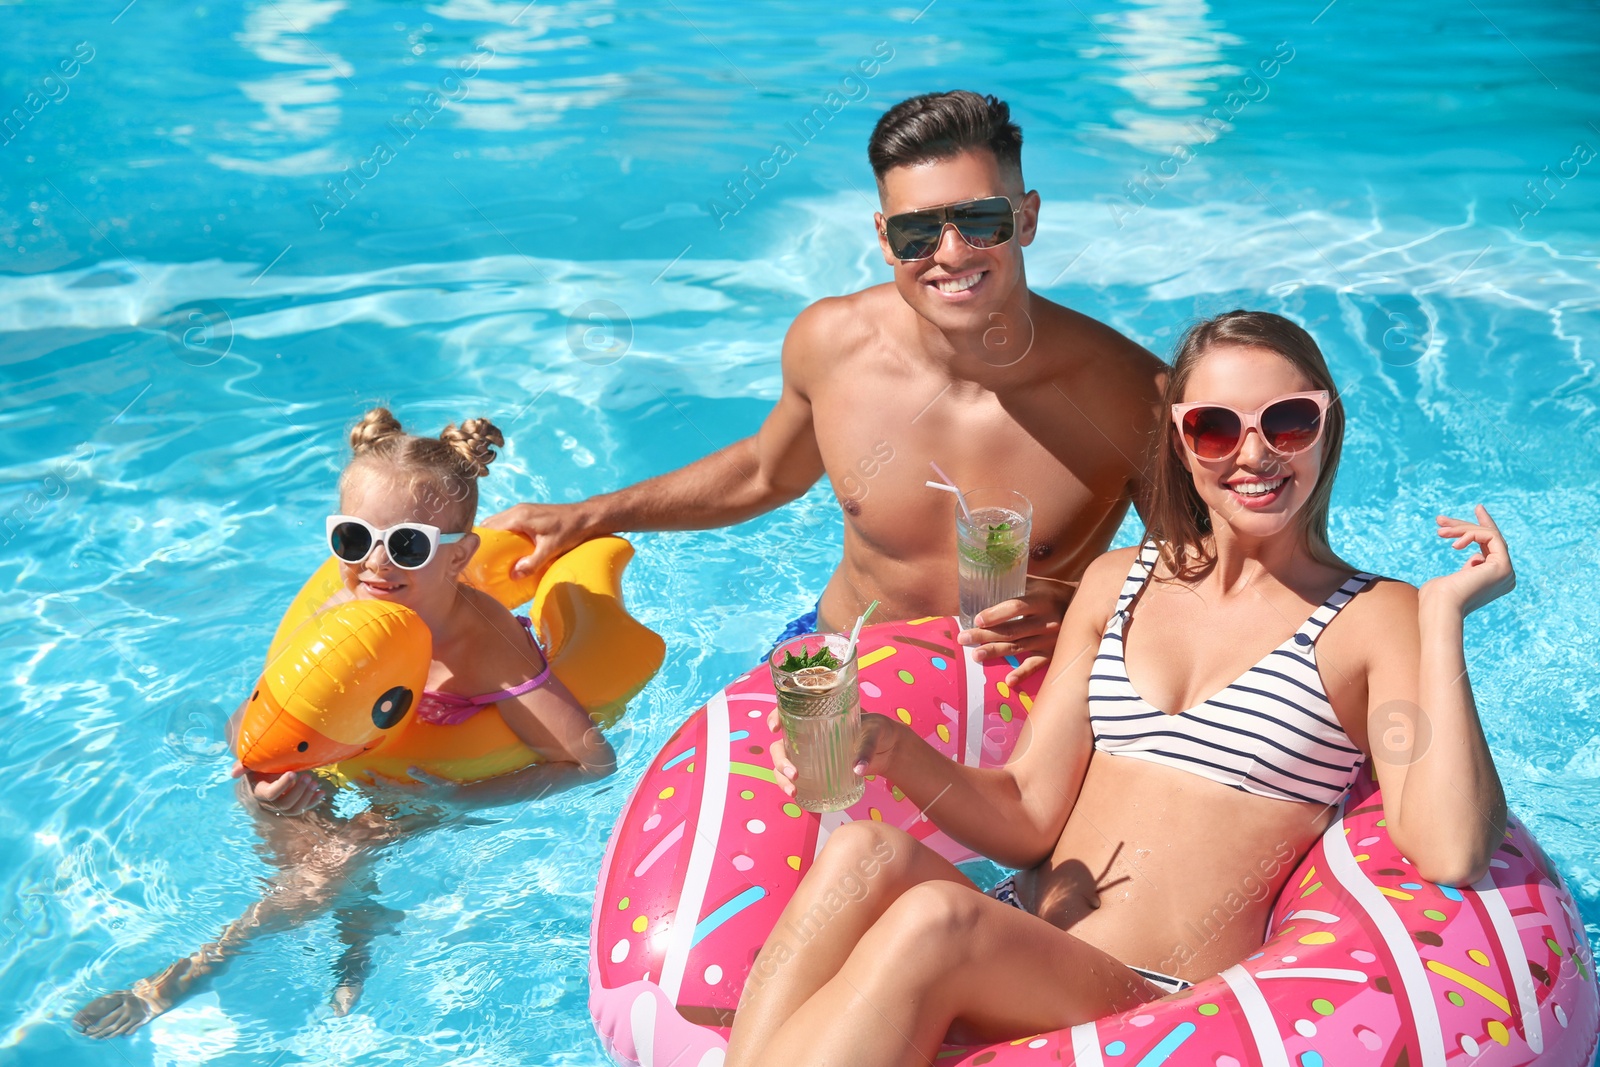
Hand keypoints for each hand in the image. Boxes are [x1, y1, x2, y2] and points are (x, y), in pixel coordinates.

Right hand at [231, 761, 324, 815]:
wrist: (266, 768)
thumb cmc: (259, 763)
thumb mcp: (250, 762)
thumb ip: (242, 765)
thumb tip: (234, 773)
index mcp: (259, 792)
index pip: (270, 794)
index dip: (282, 786)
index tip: (292, 773)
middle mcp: (269, 803)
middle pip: (284, 804)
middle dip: (297, 791)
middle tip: (308, 777)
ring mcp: (281, 805)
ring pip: (293, 809)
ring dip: (306, 797)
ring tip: (315, 782)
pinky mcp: (292, 805)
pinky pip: (302, 808)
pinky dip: (313, 802)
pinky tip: (322, 792)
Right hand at [482, 502, 596, 577]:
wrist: (586, 517)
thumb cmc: (570, 530)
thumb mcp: (550, 549)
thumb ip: (532, 563)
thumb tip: (514, 576)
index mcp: (519, 517)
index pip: (490, 528)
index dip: (481, 542)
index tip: (476, 557)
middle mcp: (517, 511)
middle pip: (490, 525)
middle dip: (485, 542)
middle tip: (483, 560)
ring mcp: (522, 511)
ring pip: (498, 523)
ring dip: (495, 538)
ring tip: (493, 557)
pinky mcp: (528, 514)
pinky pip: (508, 524)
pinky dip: (504, 535)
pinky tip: (508, 550)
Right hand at [766, 711, 900, 798]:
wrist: (889, 750)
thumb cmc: (879, 730)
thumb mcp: (874, 731)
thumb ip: (866, 747)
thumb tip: (858, 769)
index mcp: (817, 716)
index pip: (788, 711)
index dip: (775, 716)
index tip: (775, 728)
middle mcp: (807, 734)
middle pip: (780, 744)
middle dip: (779, 759)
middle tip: (794, 773)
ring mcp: (809, 754)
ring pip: (783, 764)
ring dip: (781, 777)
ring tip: (793, 791)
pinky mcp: (816, 771)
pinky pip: (795, 778)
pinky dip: (790, 786)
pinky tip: (796, 796)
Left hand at [955, 576, 1073, 685]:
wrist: (1086, 608)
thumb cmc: (1052, 592)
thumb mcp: (1038, 583)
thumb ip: (1015, 582)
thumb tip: (984, 578)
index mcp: (1041, 600)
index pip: (1016, 607)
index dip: (996, 614)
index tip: (977, 619)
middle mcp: (1046, 621)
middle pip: (1011, 630)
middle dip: (985, 635)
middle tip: (963, 639)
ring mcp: (1050, 639)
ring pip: (1018, 647)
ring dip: (995, 652)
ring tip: (975, 656)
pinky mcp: (1053, 653)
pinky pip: (1036, 665)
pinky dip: (1022, 674)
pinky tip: (1008, 681)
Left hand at [1422, 505, 1515, 616]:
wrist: (1440, 609)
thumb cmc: (1436, 599)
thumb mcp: (1450, 580)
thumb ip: (1466, 570)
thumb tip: (1475, 560)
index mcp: (1494, 580)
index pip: (1491, 547)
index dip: (1483, 526)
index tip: (1478, 507)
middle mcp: (1505, 577)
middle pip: (1488, 539)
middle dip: (1463, 526)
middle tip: (1439, 520)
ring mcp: (1506, 572)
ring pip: (1489, 535)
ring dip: (1461, 529)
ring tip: (1439, 531)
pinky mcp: (1503, 566)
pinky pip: (1490, 537)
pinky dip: (1470, 534)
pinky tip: (1454, 544)